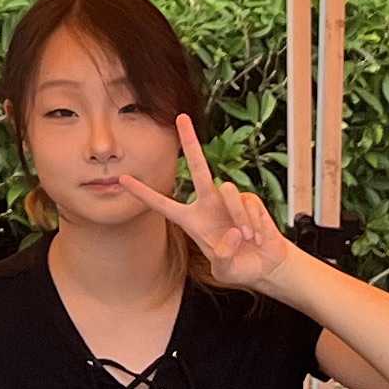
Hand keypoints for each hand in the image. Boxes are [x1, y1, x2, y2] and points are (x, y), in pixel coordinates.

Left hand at [145, 117, 296, 293]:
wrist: (265, 264)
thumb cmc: (239, 266)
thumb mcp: (224, 270)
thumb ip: (223, 257)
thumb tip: (233, 233)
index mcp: (192, 220)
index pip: (162, 204)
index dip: (143, 193)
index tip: (123, 179)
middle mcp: (208, 204)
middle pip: (198, 167)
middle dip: (191, 141)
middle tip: (181, 117)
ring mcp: (229, 199)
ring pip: (226, 189)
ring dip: (237, 218)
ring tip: (246, 238)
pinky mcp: (249, 199)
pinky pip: (246, 202)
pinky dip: (252, 221)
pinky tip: (256, 234)